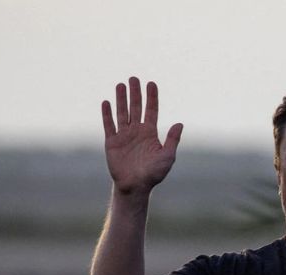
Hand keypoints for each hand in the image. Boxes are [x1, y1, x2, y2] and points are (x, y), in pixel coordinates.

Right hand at [101, 77, 182, 194]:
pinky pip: (109, 125)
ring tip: (121, 85)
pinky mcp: (112, 142)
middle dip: (135, 93)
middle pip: (136, 108)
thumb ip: (172, 140)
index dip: (152, 97)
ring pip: (122, 113)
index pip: (151, 110)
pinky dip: (107, 114)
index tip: (151, 83)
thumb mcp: (167, 156)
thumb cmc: (154, 173)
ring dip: (121, 99)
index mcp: (150, 133)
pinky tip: (106, 102)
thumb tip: (179, 123)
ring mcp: (124, 136)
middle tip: (134, 78)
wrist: (136, 186)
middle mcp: (137, 131)